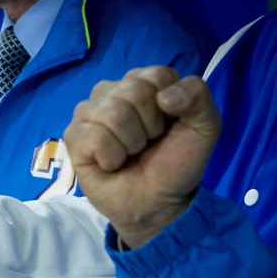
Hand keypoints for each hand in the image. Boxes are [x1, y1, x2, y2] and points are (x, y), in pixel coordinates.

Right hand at [63, 66, 220, 247]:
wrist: (156, 202)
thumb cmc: (174, 163)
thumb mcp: (204, 128)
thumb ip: (199, 97)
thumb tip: (165, 96)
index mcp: (143, 84)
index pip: (157, 75)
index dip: (169, 105)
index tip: (167, 127)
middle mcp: (112, 92)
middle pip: (133, 90)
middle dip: (149, 125)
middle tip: (147, 144)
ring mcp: (88, 113)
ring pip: (112, 111)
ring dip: (131, 142)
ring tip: (130, 154)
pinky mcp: (73, 137)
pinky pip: (93, 136)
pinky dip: (111, 156)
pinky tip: (111, 163)